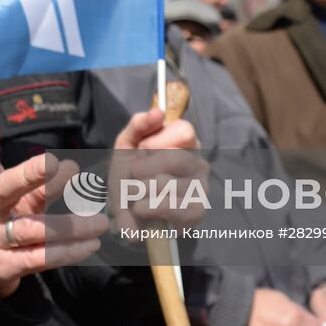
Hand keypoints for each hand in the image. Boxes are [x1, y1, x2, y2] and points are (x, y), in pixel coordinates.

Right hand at [0, 118, 107, 297]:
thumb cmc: (5, 214)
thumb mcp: (14, 193)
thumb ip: (37, 179)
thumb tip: (72, 164)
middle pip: (3, 190)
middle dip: (28, 175)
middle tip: (54, 161)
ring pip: (30, 229)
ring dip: (68, 226)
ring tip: (100, 222)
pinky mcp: (2, 266)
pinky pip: (38, 258)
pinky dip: (67, 251)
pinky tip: (90, 244)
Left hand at [110, 109, 207, 232]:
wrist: (125, 209)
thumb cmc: (130, 172)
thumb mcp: (127, 144)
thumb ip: (139, 124)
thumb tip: (158, 113)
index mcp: (186, 141)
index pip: (184, 130)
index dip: (157, 141)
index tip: (142, 150)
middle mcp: (199, 162)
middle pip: (174, 158)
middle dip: (143, 168)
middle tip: (134, 174)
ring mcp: (201, 188)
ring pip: (168, 184)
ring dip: (140, 189)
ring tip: (134, 193)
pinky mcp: (196, 212)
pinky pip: (173, 209)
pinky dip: (148, 208)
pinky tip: (141, 208)